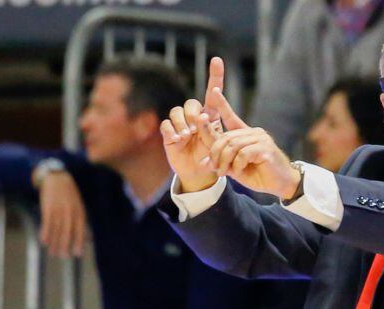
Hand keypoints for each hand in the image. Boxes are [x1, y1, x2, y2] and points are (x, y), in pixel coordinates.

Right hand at [37, 171, 86, 257]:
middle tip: (63, 256)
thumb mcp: (79, 206)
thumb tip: (88, 239)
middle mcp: (70, 211)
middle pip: (68, 231)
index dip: (79, 242)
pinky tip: (44, 241)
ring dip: (54, 242)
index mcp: (79, 211)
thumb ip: (82, 222)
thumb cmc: (69, 195)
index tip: (77, 254)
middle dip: (65, 245)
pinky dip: (45, 232)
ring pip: (57, 229)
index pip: (80, 229)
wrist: (57, 178)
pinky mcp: (48, 207)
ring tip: (52, 252)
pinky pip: (47, 222)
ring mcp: (59, 209)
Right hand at [160, 57, 239, 192]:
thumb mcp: (216, 144)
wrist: (199, 173)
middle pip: (190, 103)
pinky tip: (177, 140)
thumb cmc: (212, 157)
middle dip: (192, 115)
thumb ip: (211, 130)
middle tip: (195, 130)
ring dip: (182, 124)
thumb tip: (203, 115)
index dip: (215, 75)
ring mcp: (181, 124)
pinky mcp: (169, 133)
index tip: (217, 60)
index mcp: (210, 115)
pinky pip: (167, 124)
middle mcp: (195, 116)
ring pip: (177, 111)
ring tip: (186, 137)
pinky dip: (172, 131)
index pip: (213, 92)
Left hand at [204, 88, 299, 198]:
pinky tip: (239, 171)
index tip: (214, 91)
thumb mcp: (235, 168)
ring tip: (224, 172)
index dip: (222, 104)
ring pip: (232, 145)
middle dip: (215, 153)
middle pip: (226, 137)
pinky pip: (243, 153)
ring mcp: (261, 139)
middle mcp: (254, 132)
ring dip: (224, 161)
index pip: (231, 117)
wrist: (282, 185)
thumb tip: (203, 163)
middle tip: (214, 167)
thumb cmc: (259, 175)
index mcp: (246, 134)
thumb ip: (221, 162)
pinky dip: (237, 164)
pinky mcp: (265, 148)